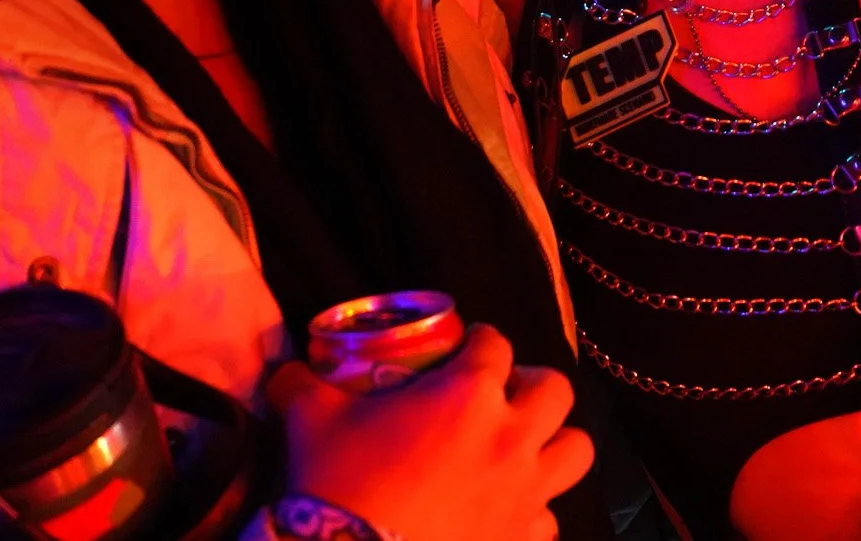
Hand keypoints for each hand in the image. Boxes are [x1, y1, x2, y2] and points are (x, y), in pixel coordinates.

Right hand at [271, 324, 593, 540]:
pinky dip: (531, 511)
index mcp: (469, 394)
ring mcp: (525, 492)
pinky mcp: (521, 539)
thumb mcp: (311, 420)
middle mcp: (511, 437)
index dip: (480, 341)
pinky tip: (502, 512)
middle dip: (532, 387)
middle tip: (501, 397)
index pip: (495, 344)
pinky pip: (548, 518)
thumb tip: (285, 370)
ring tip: (520, 450)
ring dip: (552, 445)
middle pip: (555, 391)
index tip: (466, 348)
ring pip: (575, 451)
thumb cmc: (337, 485)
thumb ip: (302, 384)